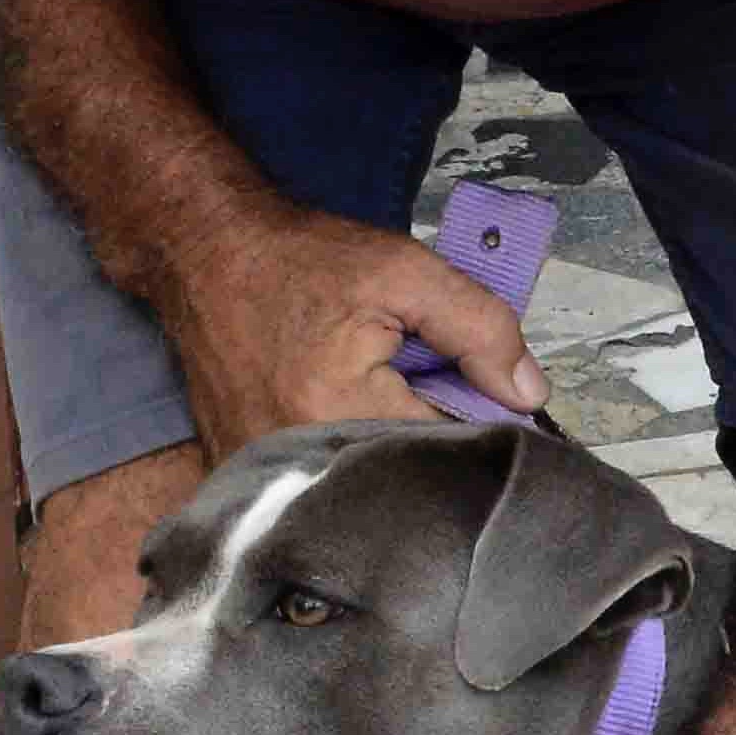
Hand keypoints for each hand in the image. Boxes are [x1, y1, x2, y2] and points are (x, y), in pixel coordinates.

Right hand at [152, 194, 547, 460]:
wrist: (207, 252)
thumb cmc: (300, 260)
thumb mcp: (406, 273)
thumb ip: (479, 329)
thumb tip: (529, 393)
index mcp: (336, 408)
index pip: (445, 448)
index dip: (475, 422)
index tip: (480, 395)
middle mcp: (293, 454)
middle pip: (402, 474)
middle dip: (429, 437)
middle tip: (417, 382)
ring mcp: (262, 470)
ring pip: (362, 482)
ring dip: (385, 447)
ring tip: (372, 391)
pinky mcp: (244, 471)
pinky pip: (318, 480)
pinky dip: (344, 454)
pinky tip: (342, 408)